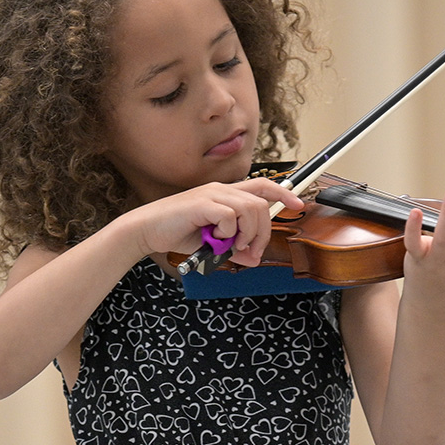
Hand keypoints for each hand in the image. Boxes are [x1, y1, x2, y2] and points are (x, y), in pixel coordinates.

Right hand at [123, 178, 304, 266]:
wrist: (146, 231)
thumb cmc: (176, 232)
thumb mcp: (211, 244)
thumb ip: (233, 248)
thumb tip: (252, 258)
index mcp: (224, 195)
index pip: (262, 186)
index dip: (283, 193)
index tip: (298, 205)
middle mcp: (220, 190)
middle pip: (260, 204)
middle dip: (263, 232)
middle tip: (250, 251)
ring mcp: (211, 195)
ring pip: (249, 209)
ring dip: (247, 233)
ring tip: (231, 247)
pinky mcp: (202, 203)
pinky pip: (229, 216)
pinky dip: (227, 232)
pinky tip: (214, 239)